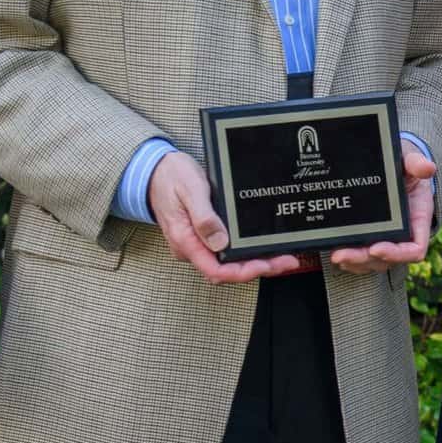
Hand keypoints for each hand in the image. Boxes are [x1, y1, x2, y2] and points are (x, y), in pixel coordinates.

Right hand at [146, 148, 303, 283]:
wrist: (156, 170)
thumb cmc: (171, 177)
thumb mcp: (191, 190)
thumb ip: (204, 217)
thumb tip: (220, 241)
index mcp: (185, 240)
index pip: (216, 270)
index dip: (244, 272)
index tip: (267, 265)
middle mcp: (191, 248)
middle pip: (227, 271)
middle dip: (258, 269)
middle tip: (285, 261)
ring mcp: (197, 244)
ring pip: (227, 264)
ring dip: (254, 263)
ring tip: (280, 258)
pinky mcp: (202, 238)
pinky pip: (224, 252)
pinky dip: (244, 253)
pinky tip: (260, 248)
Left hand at [331, 140, 439, 272]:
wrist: (393, 166)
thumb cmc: (404, 166)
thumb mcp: (410, 160)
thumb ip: (416, 163)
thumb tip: (427, 167)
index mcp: (418, 220)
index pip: (415, 249)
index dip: (396, 253)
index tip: (376, 248)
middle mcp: (403, 235)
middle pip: (387, 259)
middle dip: (364, 260)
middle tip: (342, 255)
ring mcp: (386, 239)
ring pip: (373, 262)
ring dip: (354, 263)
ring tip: (337, 255)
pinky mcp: (371, 238)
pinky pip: (363, 258)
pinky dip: (350, 260)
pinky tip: (336, 252)